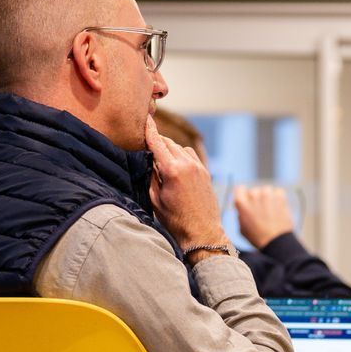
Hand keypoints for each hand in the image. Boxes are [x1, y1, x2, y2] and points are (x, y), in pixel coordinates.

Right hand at [146, 114, 226, 248]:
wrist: (203, 233)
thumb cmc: (176, 220)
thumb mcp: (155, 198)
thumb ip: (151, 175)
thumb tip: (149, 158)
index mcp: (172, 170)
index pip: (157, 142)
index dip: (149, 130)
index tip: (145, 118)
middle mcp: (187, 164)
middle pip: (168, 143)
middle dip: (158, 142)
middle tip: (148, 144)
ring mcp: (199, 167)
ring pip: (180, 148)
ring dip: (170, 149)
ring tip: (162, 160)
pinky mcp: (205, 172)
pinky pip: (191, 156)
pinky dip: (182, 155)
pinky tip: (176, 166)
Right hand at [232, 185, 295, 248]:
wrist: (276, 242)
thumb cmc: (257, 238)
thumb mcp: (242, 228)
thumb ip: (241, 214)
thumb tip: (243, 208)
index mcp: (241, 203)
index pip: (240, 189)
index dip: (244, 195)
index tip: (248, 202)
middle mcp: (252, 195)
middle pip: (253, 191)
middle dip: (256, 199)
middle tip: (261, 212)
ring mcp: (266, 194)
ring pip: (266, 190)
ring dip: (267, 198)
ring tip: (270, 211)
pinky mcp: (279, 196)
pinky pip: (278, 192)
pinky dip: (278, 198)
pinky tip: (278, 209)